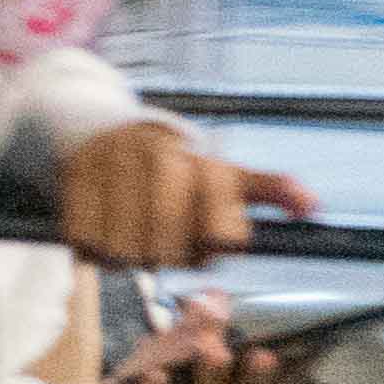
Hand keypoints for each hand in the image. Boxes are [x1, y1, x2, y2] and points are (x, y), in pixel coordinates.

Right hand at [56, 124, 276, 268]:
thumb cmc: (168, 162)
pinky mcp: (72, 178)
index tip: (210, 239)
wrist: (93, 127)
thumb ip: (267, 188)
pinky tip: (104, 236)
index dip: (214, 246)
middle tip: (166, 243)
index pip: (220, 233)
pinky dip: (93, 250)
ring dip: (128, 256)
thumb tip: (312, 205)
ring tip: (135, 240)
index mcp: (197, 157)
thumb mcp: (221, 169)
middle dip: (168, 255)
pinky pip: (84, 241)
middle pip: (168, 249)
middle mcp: (154, 156)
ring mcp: (109, 166)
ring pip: (124, 250)